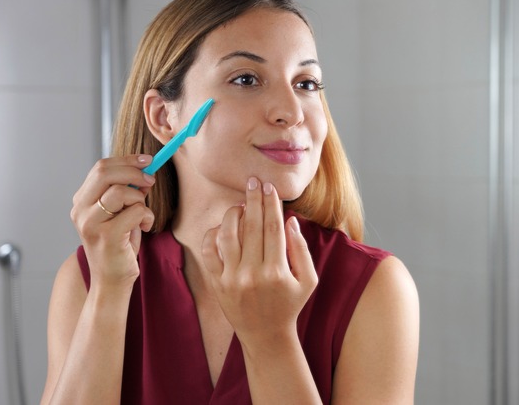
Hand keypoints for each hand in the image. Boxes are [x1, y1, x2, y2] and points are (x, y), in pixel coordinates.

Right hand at [70, 155, 155, 287]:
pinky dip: (147, 216)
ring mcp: (91, 223)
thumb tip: (144, 171)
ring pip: (121, 191)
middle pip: (105, 172)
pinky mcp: (107, 236)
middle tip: (150, 181)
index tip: (147, 161)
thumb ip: (125, 192)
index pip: (101, 168)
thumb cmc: (118, 245)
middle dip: (134, 172)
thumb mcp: (119, 213)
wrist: (111, 280)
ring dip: (140, 199)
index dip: (126, 160)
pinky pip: (135, 211)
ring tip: (142, 214)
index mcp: (81, 201)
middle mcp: (80, 210)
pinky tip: (144, 227)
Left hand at [201, 177, 317, 343]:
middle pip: (251, 226)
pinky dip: (214, 234)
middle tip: (254, 182)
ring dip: (233, 214)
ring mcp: (231, 279)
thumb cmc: (289, 304)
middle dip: (253, 200)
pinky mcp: (216, 283)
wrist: (265, 336)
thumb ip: (302, 250)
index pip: (272, 228)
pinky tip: (224, 225)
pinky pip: (210, 251)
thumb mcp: (308, 280)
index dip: (271, 205)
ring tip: (240, 204)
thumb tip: (290, 220)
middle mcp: (252, 274)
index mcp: (277, 272)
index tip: (270, 188)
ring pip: (228, 235)